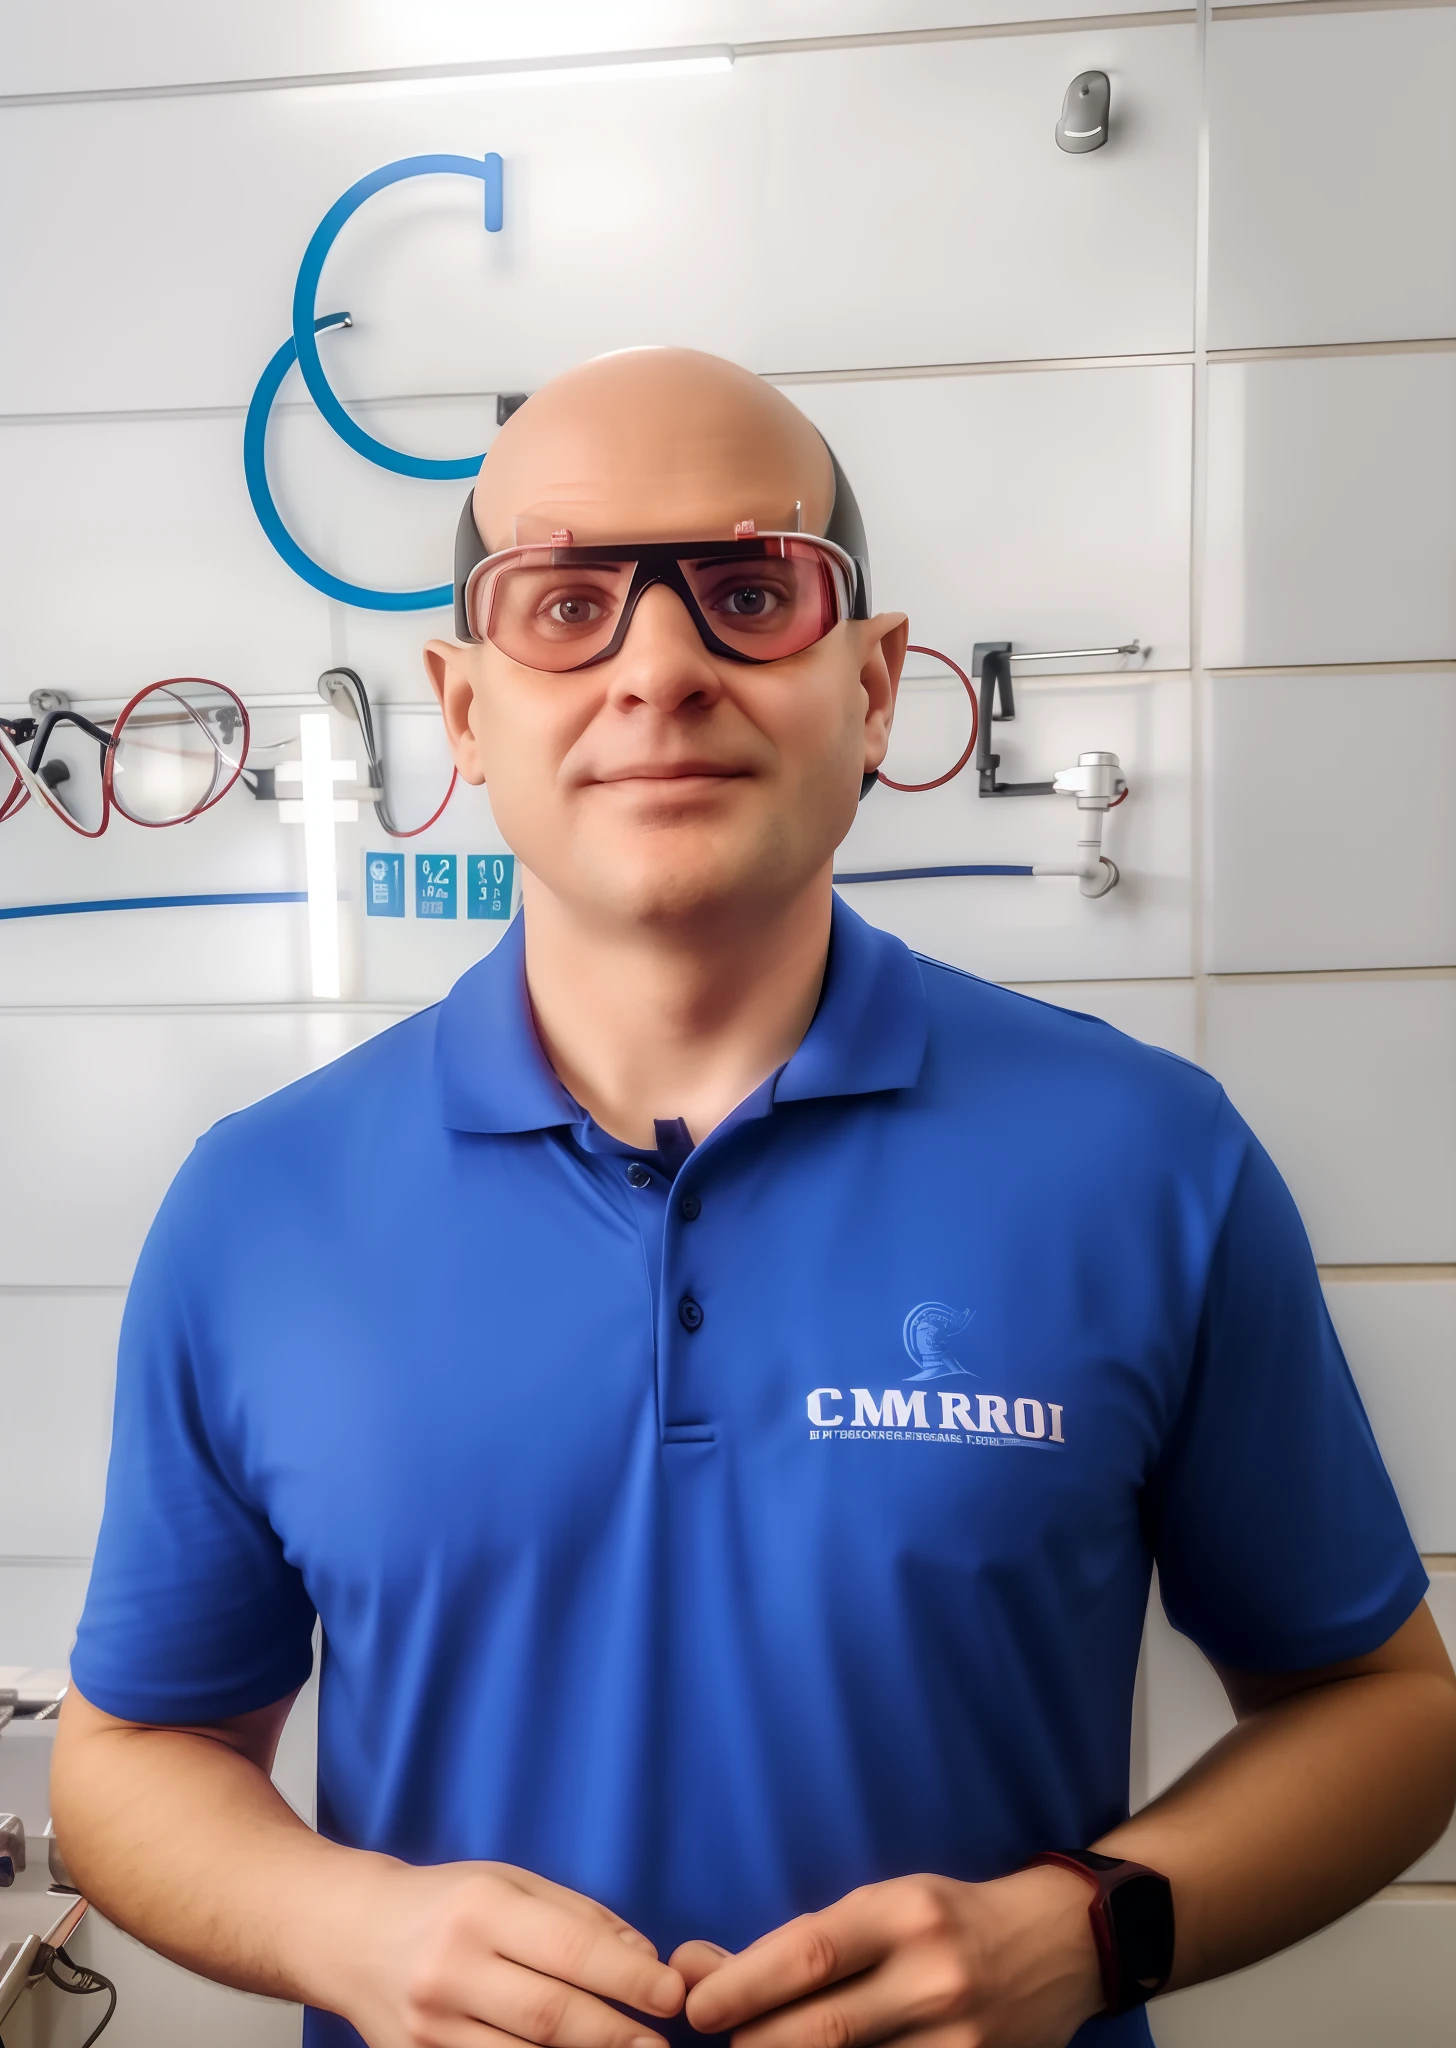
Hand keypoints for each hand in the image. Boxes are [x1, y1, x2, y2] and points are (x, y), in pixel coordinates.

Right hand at [340, 1859, 684, 2047]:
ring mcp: (429, 2026)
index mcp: (480, 1909)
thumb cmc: (446, 1903)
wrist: (349, 1935)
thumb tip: (644, 1956)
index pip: (568, 1949)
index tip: (671, 1993)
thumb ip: (580, 1916)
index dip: (627, 1976)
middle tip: (661, 2046)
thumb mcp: (511, 1883)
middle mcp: (450, 1969)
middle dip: (615, 2034)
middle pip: (550, 2014)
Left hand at [673, 1868, 1102, 2047]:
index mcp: (904, 1912)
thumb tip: (704, 1968)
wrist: (1058, 1944)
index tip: (695, 2006)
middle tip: (712, 2042)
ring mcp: (957, 2037)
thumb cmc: (948, 1917)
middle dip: (753, 2041)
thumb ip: (804, 1939)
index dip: (744, 1985)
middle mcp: (932, 1974)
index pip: (809, 1953)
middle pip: (821, 2028)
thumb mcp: (882, 1903)